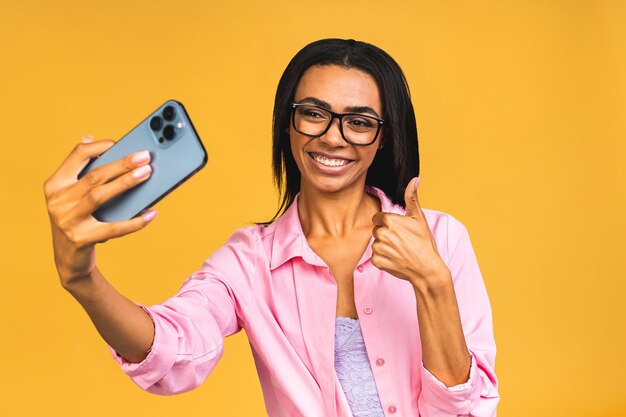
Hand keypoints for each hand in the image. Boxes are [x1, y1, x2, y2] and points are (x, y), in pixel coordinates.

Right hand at [44, 135, 156, 286]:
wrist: (68, 258)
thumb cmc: (76, 219)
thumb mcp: (72, 195)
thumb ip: (80, 169)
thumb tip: (90, 138)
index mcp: (55, 184)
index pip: (77, 156)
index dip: (100, 146)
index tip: (121, 143)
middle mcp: (58, 201)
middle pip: (95, 176)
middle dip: (123, 163)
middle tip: (145, 156)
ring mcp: (68, 220)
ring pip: (101, 195)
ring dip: (126, 183)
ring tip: (147, 173)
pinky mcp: (81, 239)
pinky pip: (114, 228)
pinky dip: (135, 222)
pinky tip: (151, 213)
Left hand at [371, 177, 449, 287]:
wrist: (427, 269)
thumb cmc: (424, 243)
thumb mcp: (419, 218)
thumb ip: (412, 198)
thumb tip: (415, 179)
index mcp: (390, 220)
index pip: (378, 218)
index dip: (388, 223)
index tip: (399, 230)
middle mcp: (382, 233)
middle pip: (376, 231)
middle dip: (386, 235)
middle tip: (401, 242)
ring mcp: (379, 248)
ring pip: (376, 244)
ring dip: (384, 247)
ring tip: (399, 251)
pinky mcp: (377, 261)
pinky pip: (375, 257)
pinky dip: (383, 259)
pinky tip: (395, 260)